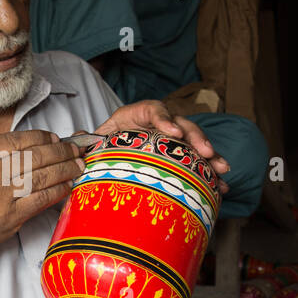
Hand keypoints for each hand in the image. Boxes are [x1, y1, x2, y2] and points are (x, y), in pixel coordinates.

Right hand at [0, 130, 85, 252]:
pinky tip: (68, 184)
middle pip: (32, 156)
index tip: (55, 138)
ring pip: (41, 176)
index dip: (40, 137)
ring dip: (64, 169)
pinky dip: (58, 190)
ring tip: (78, 164)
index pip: (14, 140)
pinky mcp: (12, 216)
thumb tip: (41, 143)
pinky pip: (42, 198)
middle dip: (60, 151)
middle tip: (75, 149)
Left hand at [96, 100, 230, 194]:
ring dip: (211, 156)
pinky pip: (198, 162)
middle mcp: (160, 123)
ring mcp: (173, 138)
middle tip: (207, 152)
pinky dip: (210, 174)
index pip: (153, 110)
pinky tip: (221, 186)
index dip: (164, 119)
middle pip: (182, 125)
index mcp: (136, 116)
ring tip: (222, 169)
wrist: (113, 150)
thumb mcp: (96, 140)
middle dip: (196, 138)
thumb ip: (88, 141)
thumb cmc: (105, 144)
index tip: (173, 132)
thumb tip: (75, 138)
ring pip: (195, 143)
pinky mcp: (181, 155)